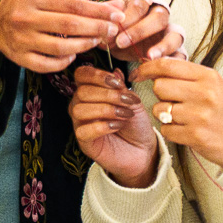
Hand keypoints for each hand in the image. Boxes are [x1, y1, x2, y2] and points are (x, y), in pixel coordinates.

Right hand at [0, 0, 124, 73]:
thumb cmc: (26, 4)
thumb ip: (79, 3)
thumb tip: (115, 7)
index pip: (73, 5)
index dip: (98, 11)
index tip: (117, 15)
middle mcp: (26, 18)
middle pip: (69, 26)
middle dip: (96, 28)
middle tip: (113, 30)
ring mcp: (22, 40)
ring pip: (61, 47)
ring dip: (84, 45)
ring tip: (96, 41)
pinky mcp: (19, 58)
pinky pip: (47, 65)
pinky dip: (64, 61)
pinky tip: (73, 55)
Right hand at [70, 65, 157, 187]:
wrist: (143, 150)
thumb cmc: (136, 124)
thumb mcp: (132, 101)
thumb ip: (121, 87)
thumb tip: (115, 72)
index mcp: (91, 91)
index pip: (81, 75)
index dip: (96, 75)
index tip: (117, 82)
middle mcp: (81, 105)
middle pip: (81, 92)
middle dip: (107, 95)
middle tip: (127, 102)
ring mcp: (80, 124)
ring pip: (79, 110)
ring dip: (106, 110)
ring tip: (125, 115)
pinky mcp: (84, 142)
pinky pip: (83, 130)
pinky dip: (102, 126)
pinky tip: (117, 126)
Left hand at [109, 0, 185, 61]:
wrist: (120, 44)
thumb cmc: (114, 28)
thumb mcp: (108, 23)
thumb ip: (107, 24)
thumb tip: (108, 29)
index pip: (141, 2)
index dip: (128, 15)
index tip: (114, 28)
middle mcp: (161, 12)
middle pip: (159, 17)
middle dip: (140, 30)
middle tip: (120, 42)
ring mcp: (171, 32)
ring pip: (176, 35)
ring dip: (164, 46)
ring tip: (150, 57)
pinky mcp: (176, 50)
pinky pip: (180, 56)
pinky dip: (172, 62)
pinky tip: (158, 69)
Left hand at [136, 57, 222, 169]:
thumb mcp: (211, 84)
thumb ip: (185, 74)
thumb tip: (152, 63)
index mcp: (207, 76)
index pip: (168, 65)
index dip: (147, 67)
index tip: (138, 72)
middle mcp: (204, 93)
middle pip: (159, 86)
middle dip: (161, 94)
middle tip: (174, 100)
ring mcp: (199, 115)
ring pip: (159, 109)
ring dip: (165, 114)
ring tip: (183, 116)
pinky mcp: (195, 135)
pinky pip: (165, 129)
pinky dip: (171, 130)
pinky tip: (185, 129)